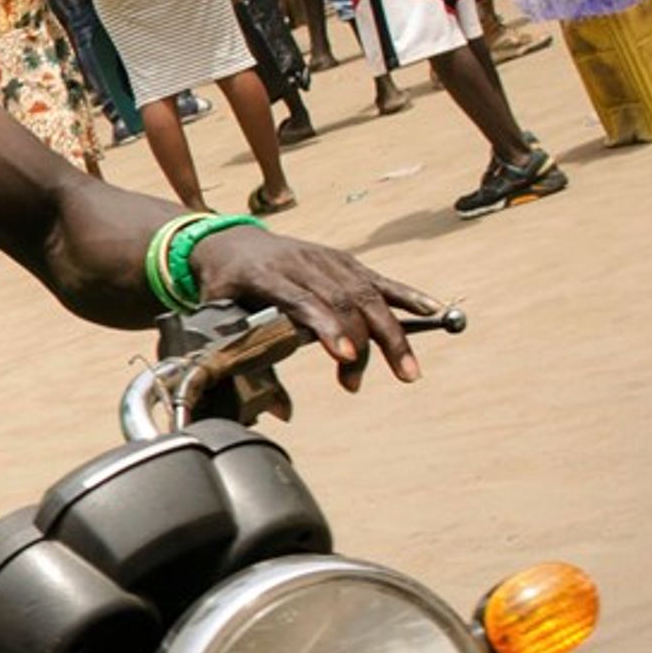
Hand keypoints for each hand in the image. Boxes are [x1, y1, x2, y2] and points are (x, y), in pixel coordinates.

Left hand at [186, 227, 439, 390]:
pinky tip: (433, 311)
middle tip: (385, 379)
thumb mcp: (218, 317)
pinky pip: (379, 280)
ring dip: (391, 332)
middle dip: (368, 342)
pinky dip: (407, 296)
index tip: (345, 356)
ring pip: (366, 293)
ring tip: (407, 370)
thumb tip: (279, 411)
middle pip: (343, 300)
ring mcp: (326, 261)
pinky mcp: (345, 262)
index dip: (327, 327)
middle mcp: (301, 264)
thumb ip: (247, 361)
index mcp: (265, 275)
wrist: (226, 240)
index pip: (302, 300)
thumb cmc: (224, 285)